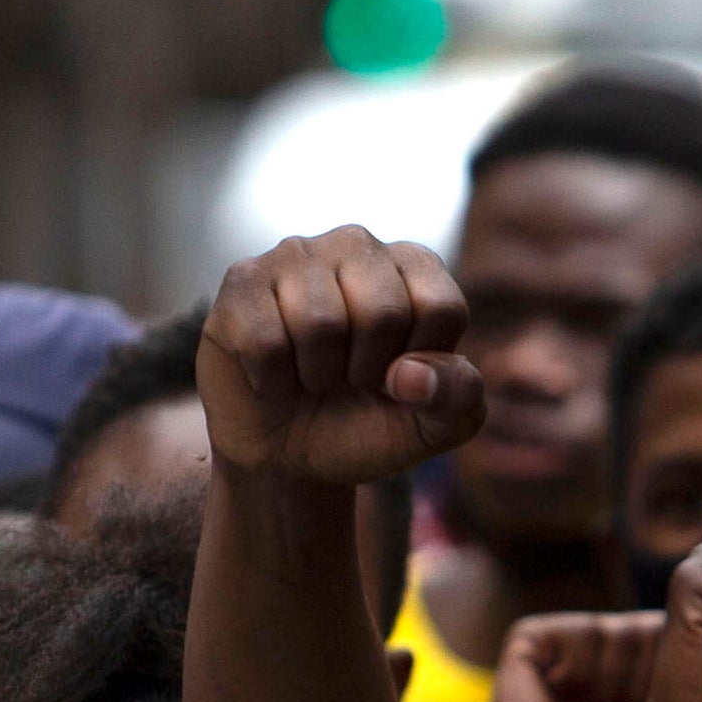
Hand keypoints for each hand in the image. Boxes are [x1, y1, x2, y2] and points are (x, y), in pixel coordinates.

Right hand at [199, 228, 483, 487]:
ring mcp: (295, 256)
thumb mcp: (433, 426)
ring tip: (312, 374)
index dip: (422, 368)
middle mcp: (356, 245)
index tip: (399, 378)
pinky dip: (272, 379)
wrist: (289, 456)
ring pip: (319, 322)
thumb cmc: (365, 425)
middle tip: (349, 378)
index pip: (441, 308)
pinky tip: (272, 374)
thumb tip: (411, 374)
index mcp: (414, 266)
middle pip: (382, 312)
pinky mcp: (242, 282)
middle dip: (367, 370)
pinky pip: (264, 339)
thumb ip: (458, 398)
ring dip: (317, 375)